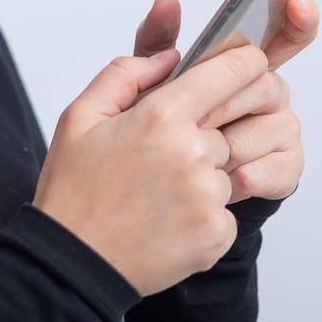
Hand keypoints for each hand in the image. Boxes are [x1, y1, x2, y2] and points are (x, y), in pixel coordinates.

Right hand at [32, 43, 270, 295]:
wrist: (73, 263)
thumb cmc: (74, 189)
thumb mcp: (81, 115)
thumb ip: (126, 73)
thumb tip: (171, 57)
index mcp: (162, 116)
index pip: (230, 73)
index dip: (244, 63)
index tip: (248, 63)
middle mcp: (193, 153)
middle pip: (225, 129)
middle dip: (201, 136)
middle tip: (158, 158)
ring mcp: (208, 197)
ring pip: (225, 171)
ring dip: (201, 177)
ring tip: (156, 193)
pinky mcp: (216, 234)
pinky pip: (225, 209)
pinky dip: (202, 213)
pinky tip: (166, 218)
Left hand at [133, 0, 315, 202]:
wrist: (174, 188)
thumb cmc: (167, 126)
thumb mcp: (155, 81)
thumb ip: (158, 39)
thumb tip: (166, 2)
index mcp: (246, 66)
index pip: (285, 33)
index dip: (298, 18)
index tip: (297, 3)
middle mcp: (272, 91)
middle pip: (263, 85)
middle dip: (222, 106)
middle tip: (193, 121)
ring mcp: (283, 128)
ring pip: (263, 129)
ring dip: (224, 147)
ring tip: (198, 156)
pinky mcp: (287, 166)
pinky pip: (268, 168)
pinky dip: (238, 177)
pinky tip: (221, 179)